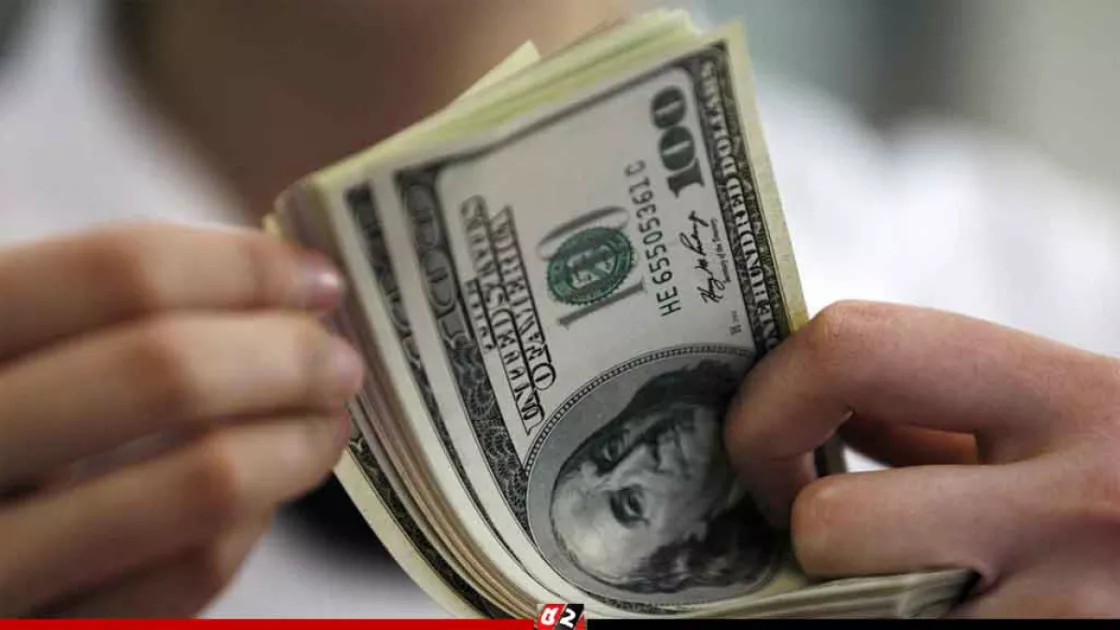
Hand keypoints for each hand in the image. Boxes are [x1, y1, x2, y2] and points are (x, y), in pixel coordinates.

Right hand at [0, 224, 362, 617]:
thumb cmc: (4, 420)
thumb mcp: (16, 347)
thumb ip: (106, 311)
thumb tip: (285, 285)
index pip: (119, 273)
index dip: (244, 267)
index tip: (317, 279)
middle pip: (170, 374)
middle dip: (289, 357)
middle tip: (340, 360)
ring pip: (203, 485)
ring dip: (296, 443)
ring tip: (326, 423)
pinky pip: (192, 572)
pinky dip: (253, 524)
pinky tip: (264, 495)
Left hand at [724, 301, 1119, 617]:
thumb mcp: (1075, 416)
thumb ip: (942, 413)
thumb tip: (798, 416)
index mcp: (1068, 395)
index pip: (848, 347)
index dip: (768, 403)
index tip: (761, 450)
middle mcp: (1075, 504)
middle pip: (832, 523)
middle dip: (808, 540)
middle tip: (827, 541)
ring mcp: (1070, 613)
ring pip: (862, 621)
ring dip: (858, 608)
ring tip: (913, 586)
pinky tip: (955, 612)